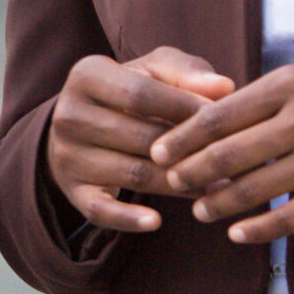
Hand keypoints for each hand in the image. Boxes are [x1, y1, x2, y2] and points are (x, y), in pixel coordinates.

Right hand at [46, 49, 237, 232]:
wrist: (84, 124)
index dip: (184, 107)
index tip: (221, 119)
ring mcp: (67, 155)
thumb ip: (187, 73)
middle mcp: (68, 114)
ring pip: (132, 174)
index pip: (140, 94)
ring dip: (178, 184)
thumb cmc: (131, 92)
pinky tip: (156, 222)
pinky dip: (128, 219)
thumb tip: (224, 87)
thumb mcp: (154, 71)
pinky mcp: (72, 190)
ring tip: (216, 187)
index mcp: (86, 75)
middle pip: (140, 137)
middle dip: (187, 150)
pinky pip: (100, 210)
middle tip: (227, 160)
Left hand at [150, 65, 293, 243]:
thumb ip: (259, 101)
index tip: (157, 151)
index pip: (220, 114)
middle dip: (191, 172)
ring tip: (200, 210)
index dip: (182, 137)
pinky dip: (256, 229)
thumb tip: (200, 122)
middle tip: (170, 183)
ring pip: (254, 189)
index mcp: (289, 85)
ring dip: (219, 203)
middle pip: (229, 153)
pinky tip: (237, 234)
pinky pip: (288, 218)